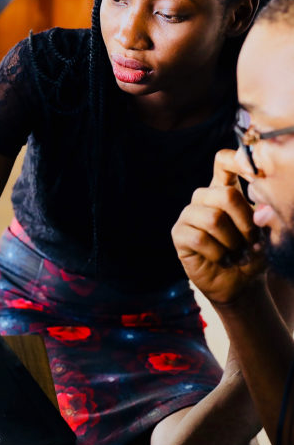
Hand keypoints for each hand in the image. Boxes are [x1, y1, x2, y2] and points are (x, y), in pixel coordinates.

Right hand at [172, 149, 265, 304]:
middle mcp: (204, 197)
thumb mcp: (265, 234)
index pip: (223, 161)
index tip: (254, 173)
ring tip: (237, 253)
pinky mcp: (179, 233)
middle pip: (225, 194)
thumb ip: (264, 218)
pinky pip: (199, 238)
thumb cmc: (252, 254)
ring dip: (232, 242)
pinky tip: (221, 259)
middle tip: (252, 241)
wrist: (239, 284)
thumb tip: (262, 212)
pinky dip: (218, 253)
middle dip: (246, 222)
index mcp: (224, 189)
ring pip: (213, 218)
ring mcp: (189, 214)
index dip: (236, 160)